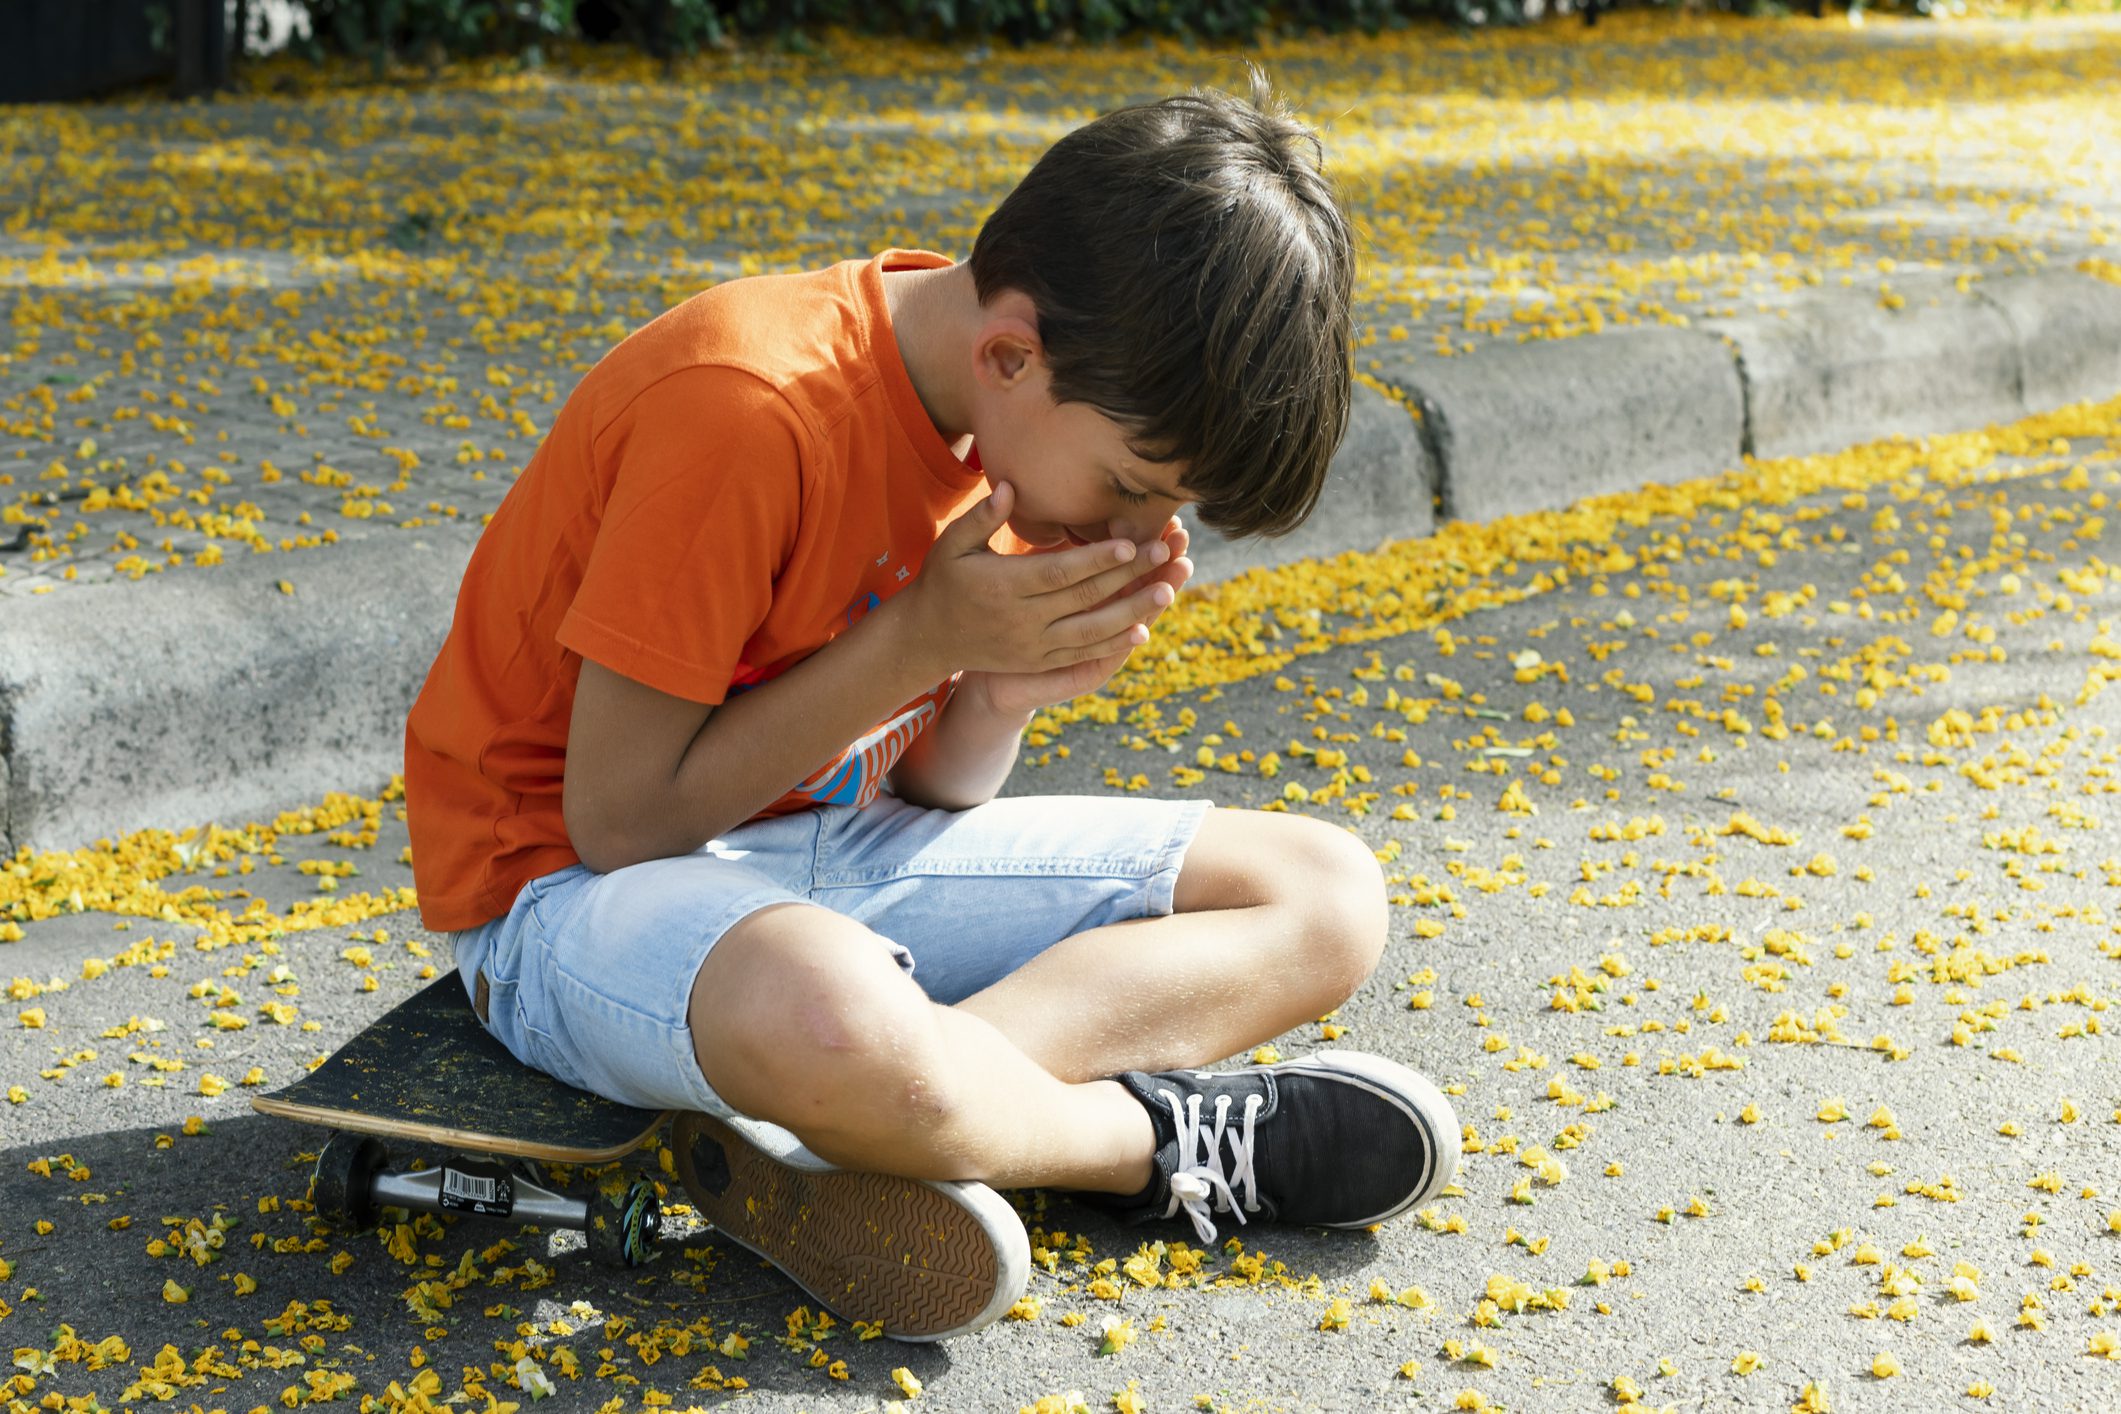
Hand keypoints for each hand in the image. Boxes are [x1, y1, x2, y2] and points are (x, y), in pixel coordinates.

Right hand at [898, 481, 1181, 693]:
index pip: (1058, 572)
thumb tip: (1010, 486)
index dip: (1095, 559)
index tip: (1129, 541)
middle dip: (1127, 576)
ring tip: (1167, 591)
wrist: (929, 638)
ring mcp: (1032, 645)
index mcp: (1003, 586)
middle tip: (1164, 552)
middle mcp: (1021, 619)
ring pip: (1089, 631)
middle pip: (1083, 598)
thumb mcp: (951, 544)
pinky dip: (1113, 645)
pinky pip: (1081, 655)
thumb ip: (981, 516)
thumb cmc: (944, 580)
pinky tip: (1142, 629)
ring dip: (1131, 613)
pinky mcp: (1038, 661)